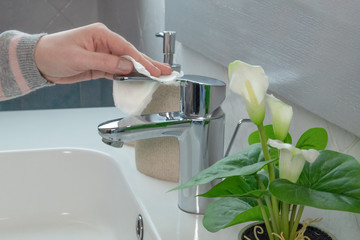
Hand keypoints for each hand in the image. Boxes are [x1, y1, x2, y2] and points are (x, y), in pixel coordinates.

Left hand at [34, 23, 171, 83]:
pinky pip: (118, 71)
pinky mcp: (101, 66)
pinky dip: (129, 76)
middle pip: (131, 54)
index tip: (153, 70)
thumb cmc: (54, 53)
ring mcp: (104, 55)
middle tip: (165, 71)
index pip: (126, 48)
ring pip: (127, 64)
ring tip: (158, 76)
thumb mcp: (80, 58)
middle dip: (149, 64)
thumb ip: (105, 62)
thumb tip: (127, 66)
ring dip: (142, 71)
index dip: (141, 61)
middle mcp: (105, 43)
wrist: (40, 62)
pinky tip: (140, 79)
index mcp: (101, 35)